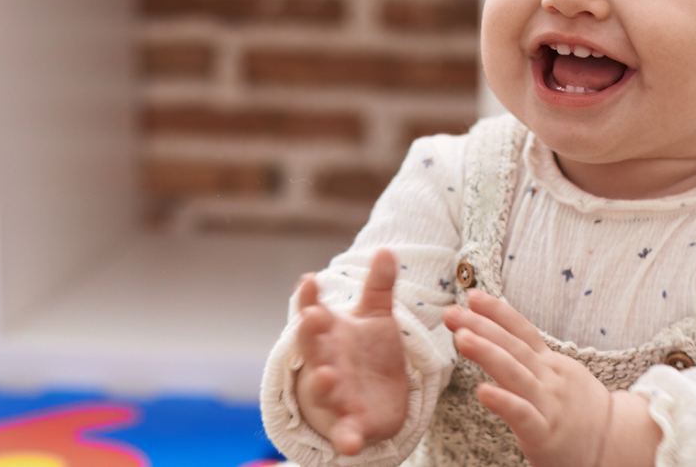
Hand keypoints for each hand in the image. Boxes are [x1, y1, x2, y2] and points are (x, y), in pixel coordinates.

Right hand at [293, 248, 409, 455]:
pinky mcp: (350, 425)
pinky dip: (346, 439)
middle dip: (311, 334)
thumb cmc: (365, 354)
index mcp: (328, 336)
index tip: (309, 280)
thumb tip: (387, 249)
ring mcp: (334, 395)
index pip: (313, 313)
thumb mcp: (375, 319)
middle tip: (312, 317)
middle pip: (314, 348)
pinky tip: (351, 446)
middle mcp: (325, 363)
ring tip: (325, 375)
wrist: (370, 400)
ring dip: (322, 384)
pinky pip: (345, 434)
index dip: (308, 298)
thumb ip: (379, 288)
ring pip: (324, 389)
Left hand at [446, 289, 659, 466]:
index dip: (497, 311)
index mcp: (549, 364)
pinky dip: (503, 402)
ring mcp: (548, 404)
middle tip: (450, 312)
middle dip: (480, 326)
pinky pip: (522, 415)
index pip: (522, 331)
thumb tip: (498, 338)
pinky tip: (482, 392)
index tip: (471, 295)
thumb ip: (531, 359)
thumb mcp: (561, 375)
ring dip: (488, 354)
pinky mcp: (545, 434)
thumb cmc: (580, 411)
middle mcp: (548, 378)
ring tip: (462, 338)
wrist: (616, 443)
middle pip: (512, 347)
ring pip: (515, 374)